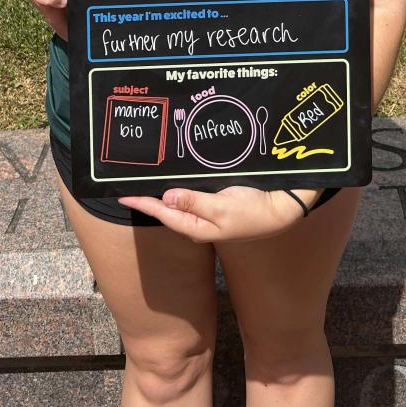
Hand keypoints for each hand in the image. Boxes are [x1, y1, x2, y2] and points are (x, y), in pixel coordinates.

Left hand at [118, 186, 316, 242]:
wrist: (283, 209)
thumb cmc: (254, 213)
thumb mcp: (223, 209)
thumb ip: (194, 202)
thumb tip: (166, 197)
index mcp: (197, 227)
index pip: (163, 214)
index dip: (143, 203)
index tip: (122, 194)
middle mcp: (200, 221)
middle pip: (167, 208)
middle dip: (148, 197)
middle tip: (128, 182)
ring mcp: (209, 212)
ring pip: (179, 200)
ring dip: (162, 191)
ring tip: (145, 179)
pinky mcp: (218, 201)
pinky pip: (193, 194)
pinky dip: (180, 186)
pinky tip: (174, 179)